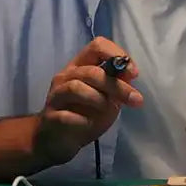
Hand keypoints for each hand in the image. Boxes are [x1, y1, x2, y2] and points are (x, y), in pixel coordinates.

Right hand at [34, 37, 143, 167]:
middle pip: (91, 71)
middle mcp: (66, 76)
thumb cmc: (85, 114)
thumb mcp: (107, 97)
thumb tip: (130, 73)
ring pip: (76, 87)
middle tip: (135, 100)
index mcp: (81, 66)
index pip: (96, 46)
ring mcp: (56, 95)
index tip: (133, 73)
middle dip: (117, 86)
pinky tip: (89, 124)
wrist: (59, 139)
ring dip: (99, 99)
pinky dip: (82, 120)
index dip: (116, 54)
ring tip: (108, 110)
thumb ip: (116, 84)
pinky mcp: (50, 116)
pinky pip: (66, 114)